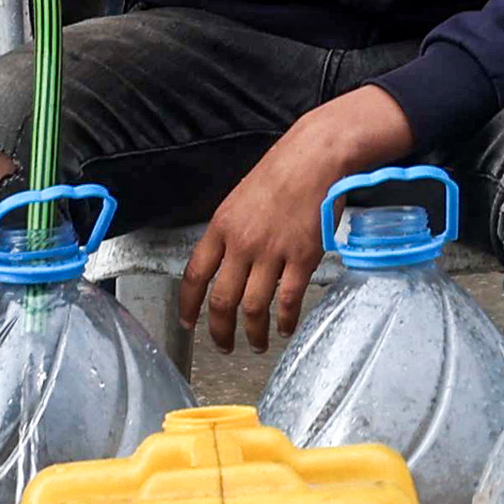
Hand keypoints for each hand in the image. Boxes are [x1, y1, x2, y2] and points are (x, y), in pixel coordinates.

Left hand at [181, 90, 413, 347]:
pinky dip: (284, 321)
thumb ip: (230, 232)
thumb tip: (226, 262)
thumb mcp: (240, 198)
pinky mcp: (302, 258)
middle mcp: (242, 244)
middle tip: (224, 346)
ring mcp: (272, 253)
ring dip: (253, 333)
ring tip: (257, 344)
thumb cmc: (282, 172)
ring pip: (253, 307)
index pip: (194, 275)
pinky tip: (285, 328)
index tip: (187, 323)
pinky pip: (287, 300)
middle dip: (220, 331)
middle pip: (221, 301)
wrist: (316, 157)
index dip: (188, 305)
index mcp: (221, 227)